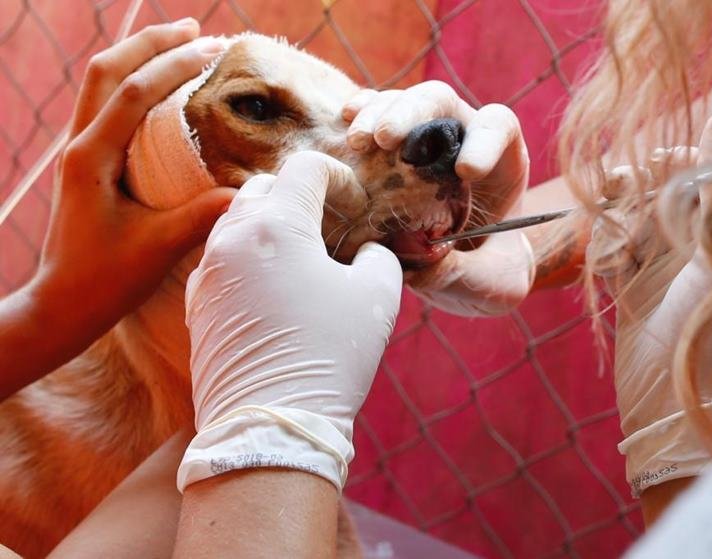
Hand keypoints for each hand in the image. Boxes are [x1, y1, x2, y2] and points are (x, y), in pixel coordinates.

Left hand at [31, 21, 234, 361]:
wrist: (62, 305)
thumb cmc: (104, 280)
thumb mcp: (157, 248)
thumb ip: (201, 216)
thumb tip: (250, 190)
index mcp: (91, 158)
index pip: (134, 93)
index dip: (173, 65)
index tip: (212, 49)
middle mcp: (78, 146)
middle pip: (108, 70)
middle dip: (151, 43)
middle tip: (195, 28)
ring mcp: (78, 153)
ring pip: (102, 84)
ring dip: (139, 57)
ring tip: (179, 43)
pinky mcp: (85, 164)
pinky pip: (106, 107)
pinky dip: (134, 84)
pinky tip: (161, 93)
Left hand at [179, 152, 402, 491]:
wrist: (270, 425)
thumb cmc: (328, 356)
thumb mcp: (377, 297)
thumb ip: (377, 256)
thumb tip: (365, 250)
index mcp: (276, 226)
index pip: (304, 168)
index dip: (337, 176)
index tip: (354, 203)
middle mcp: (231, 239)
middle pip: (263, 187)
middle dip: (298, 195)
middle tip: (329, 224)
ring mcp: (207, 272)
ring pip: (235, 221)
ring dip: (269, 224)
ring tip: (300, 255)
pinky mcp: (196, 304)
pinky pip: (220, 259)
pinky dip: (247, 256)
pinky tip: (271, 287)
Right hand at [342, 82, 533, 315]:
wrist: (468, 276)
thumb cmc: (490, 273)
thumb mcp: (491, 283)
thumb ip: (465, 272)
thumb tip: (422, 265)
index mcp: (501, 163)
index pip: (498, 126)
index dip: (484, 139)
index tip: (465, 170)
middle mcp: (461, 139)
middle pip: (441, 102)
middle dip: (412, 112)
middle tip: (384, 139)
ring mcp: (423, 139)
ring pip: (403, 103)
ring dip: (377, 115)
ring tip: (357, 141)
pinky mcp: (390, 150)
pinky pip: (374, 117)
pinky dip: (359, 114)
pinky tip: (345, 122)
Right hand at [589, 108, 711, 496]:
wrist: (679, 405)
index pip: (709, 176)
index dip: (684, 159)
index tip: (664, 159)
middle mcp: (701, 249)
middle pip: (665, 194)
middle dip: (643, 183)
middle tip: (626, 183)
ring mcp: (665, 270)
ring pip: (634, 219)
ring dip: (619, 211)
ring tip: (611, 215)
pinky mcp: (632, 291)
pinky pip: (612, 251)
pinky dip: (605, 244)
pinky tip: (606, 250)